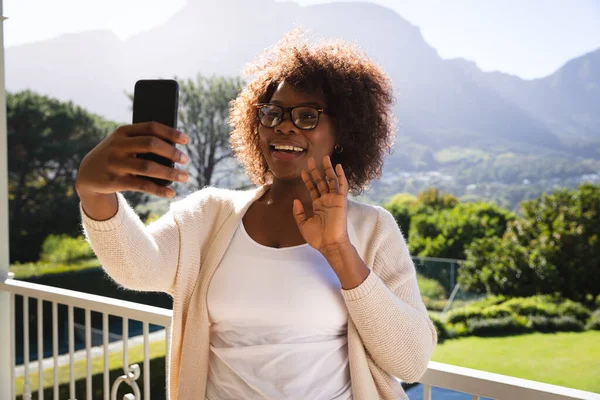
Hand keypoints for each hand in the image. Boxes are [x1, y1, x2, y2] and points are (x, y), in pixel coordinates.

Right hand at [75, 122, 189, 198]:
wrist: (87, 174)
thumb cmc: (116, 156)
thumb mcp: (124, 143)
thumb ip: (143, 142)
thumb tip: (175, 150)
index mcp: (123, 132)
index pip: (151, 127)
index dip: (170, 132)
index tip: (186, 140)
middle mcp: (118, 145)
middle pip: (151, 144)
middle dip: (171, 152)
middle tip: (185, 159)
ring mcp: (115, 163)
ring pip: (148, 167)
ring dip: (170, 173)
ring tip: (184, 177)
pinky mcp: (114, 181)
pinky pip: (141, 185)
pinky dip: (158, 190)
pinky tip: (171, 192)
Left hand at [293, 155, 350, 255]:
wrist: (329, 245)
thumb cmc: (318, 238)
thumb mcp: (303, 225)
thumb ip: (298, 213)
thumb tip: (296, 200)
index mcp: (318, 206)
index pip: (313, 189)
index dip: (308, 179)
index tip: (303, 171)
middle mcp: (326, 201)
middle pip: (321, 182)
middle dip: (316, 171)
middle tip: (310, 160)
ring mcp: (334, 200)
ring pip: (331, 181)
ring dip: (328, 169)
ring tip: (324, 158)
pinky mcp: (341, 201)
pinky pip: (342, 186)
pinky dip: (340, 176)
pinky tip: (338, 166)